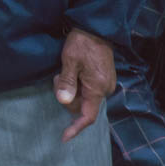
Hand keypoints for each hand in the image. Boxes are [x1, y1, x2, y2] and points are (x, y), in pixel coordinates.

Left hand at [53, 26, 115, 142]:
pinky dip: (77, 86)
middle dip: (67, 96)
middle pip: (82, 106)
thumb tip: (63, 101)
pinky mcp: (103, 79)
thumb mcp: (70, 61)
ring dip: (71, 89)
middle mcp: (105, 90)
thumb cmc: (82, 43)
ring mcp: (105, 84)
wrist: (96, 28)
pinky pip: (87, 90)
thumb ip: (67, 82)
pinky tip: (73, 72)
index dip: (75, 128)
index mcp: (98, 88)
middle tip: (59, 76)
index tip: (64, 137)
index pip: (88, 116)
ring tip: (66, 71)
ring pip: (83, 98)